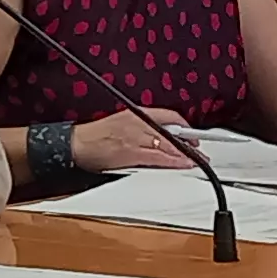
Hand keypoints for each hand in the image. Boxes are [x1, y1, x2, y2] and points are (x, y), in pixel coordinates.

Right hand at [70, 107, 199, 172]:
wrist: (77, 144)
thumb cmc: (95, 135)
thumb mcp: (121, 121)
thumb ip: (141, 126)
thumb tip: (160, 135)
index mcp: (135, 113)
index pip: (168, 116)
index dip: (183, 126)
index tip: (191, 133)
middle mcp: (137, 122)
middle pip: (171, 132)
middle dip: (188, 142)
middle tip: (199, 149)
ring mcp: (135, 138)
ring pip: (168, 145)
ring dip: (185, 153)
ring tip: (197, 159)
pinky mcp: (132, 154)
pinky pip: (158, 158)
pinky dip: (173, 161)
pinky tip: (182, 164)